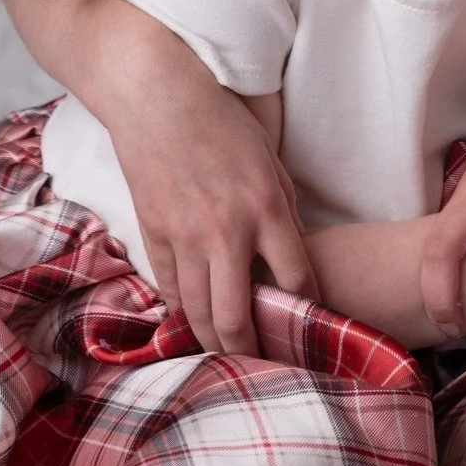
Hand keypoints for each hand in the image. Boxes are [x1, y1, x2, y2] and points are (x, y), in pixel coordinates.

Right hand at [107, 82, 315, 355]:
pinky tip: (195, 322)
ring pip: (199, 313)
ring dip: (214, 341)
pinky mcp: (154, 235)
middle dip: (252, 352)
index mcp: (266, 209)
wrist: (159, 99)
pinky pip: (171, 290)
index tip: (312, 328)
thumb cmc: (222, 122)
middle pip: (238, 317)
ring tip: (229, 355)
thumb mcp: (269, 161)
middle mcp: (227, 232)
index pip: (296, 280)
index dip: (307, 311)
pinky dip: (183, 311)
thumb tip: (292, 256)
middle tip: (263, 365)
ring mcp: (185, 237)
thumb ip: (283, 210)